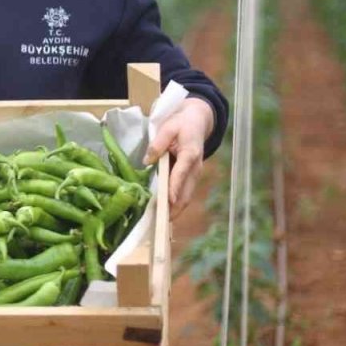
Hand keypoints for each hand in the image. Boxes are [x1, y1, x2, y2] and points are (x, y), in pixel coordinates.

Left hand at [143, 97, 214, 219]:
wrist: (198, 121)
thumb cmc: (182, 123)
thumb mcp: (168, 127)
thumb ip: (158, 143)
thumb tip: (147, 161)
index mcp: (191, 153)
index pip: (181, 173)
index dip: (174, 187)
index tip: (167, 200)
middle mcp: (196, 167)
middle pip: (186, 191)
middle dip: (174, 208)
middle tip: (160, 222)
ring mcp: (195, 174)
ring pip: (186, 196)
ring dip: (175, 210)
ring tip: (161, 224)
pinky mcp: (191, 177)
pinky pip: (184, 194)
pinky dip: (176, 205)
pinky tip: (165, 215)